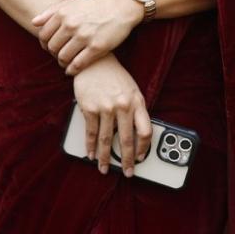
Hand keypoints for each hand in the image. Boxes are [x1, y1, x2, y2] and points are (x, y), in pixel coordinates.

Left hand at [32, 0, 141, 75]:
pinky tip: (72, 69)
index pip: (43, 35)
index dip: (44, 43)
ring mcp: (84, 37)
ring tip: (65, 62)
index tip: (49, 46)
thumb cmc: (97, 3)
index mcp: (63, 13)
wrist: (122, 5)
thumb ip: (52, 11)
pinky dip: (72, 69)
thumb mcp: (72, 1)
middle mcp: (71, 25)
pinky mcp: (97, 48)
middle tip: (58, 55)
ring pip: (63, 57)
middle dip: (53, 53)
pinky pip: (78, 64)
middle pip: (52, 47)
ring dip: (62, 63)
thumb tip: (33, 22)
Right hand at [72, 54, 150, 176]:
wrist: (95, 61)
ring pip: (106, 140)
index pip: (145, 131)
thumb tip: (135, 135)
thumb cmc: (114, 77)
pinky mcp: (89, 107)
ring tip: (104, 168)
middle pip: (126, 140)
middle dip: (126, 160)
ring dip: (105, 157)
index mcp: (137, 102)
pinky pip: (91, 132)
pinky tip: (91, 154)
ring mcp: (106, 107)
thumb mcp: (132, 90)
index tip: (141, 157)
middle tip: (127, 172)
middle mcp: (123, 106)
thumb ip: (135, 110)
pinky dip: (90, 146)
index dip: (144, 148)